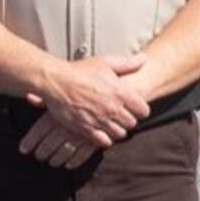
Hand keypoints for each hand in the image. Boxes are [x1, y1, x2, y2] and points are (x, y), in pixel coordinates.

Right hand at [26, 54, 149, 159]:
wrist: (56, 81)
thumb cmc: (80, 71)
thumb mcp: (106, 62)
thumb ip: (127, 63)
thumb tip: (144, 59)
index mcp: (121, 93)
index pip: (143, 110)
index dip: (141, 110)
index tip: (137, 109)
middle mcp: (112, 109)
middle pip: (132, 123)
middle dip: (129, 120)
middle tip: (123, 116)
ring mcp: (99, 120)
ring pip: (119, 134)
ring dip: (118, 130)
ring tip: (113, 124)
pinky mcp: (86, 129)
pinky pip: (103, 141)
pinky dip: (105, 139)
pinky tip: (102, 132)